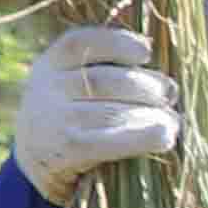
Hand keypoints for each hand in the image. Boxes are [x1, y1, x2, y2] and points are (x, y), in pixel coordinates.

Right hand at [9, 25, 178, 203]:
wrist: (36, 165)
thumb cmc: (75, 117)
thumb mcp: (77, 87)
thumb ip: (110, 72)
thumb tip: (168, 83)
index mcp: (50, 64)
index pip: (78, 43)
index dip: (116, 43)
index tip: (146, 51)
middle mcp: (45, 88)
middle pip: (104, 80)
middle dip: (146, 86)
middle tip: (170, 94)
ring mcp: (52, 119)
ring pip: (111, 111)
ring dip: (151, 115)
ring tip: (171, 122)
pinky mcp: (65, 150)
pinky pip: (109, 141)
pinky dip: (143, 138)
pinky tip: (164, 137)